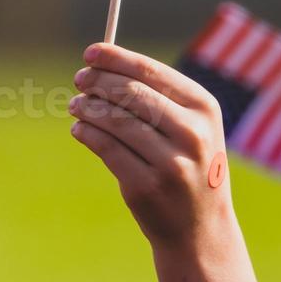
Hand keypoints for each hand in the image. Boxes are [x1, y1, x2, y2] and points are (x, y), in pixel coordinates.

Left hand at [70, 42, 230, 248]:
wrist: (201, 228)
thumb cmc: (188, 162)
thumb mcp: (190, 125)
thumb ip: (156, 95)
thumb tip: (101, 63)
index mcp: (204, 108)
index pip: (151, 71)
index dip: (116, 58)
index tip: (91, 52)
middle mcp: (192, 133)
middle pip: (131, 93)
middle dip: (99, 81)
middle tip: (80, 78)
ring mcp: (170, 162)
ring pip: (115, 120)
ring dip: (88, 107)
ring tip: (75, 104)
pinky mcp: (147, 187)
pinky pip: (107, 149)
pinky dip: (87, 133)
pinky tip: (79, 128)